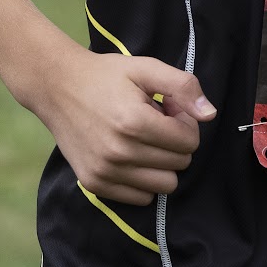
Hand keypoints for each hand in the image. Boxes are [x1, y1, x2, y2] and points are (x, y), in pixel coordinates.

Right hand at [31, 46, 215, 205]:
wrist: (57, 87)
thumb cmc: (106, 75)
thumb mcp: (147, 68)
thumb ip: (183, 87)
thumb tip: (210, 115)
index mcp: (135, 123)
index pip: (190, 142)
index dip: (185, 123)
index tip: (167, 108)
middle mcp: (120, 153)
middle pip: (180, 164)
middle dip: (175, 141)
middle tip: (155, 121)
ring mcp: (105, 171)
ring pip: (164, 185)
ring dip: (162, 163)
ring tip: (144, 138)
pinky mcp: (94, 184)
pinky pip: (140, 198)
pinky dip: (144, 179)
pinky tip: (131, 154)